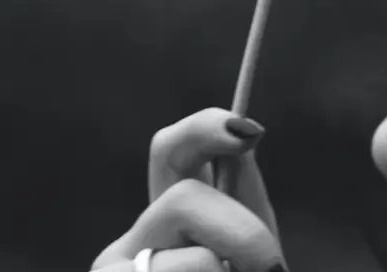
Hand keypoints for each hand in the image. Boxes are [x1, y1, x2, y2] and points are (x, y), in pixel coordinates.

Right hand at [90, 108, 285, 271]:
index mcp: (164, 223)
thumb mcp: (252, 242)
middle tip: (271, 265)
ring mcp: (116, 267)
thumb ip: (241, 192)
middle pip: (183, 199)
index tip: (249, 131)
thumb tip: (246, 129)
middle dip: (241, 232)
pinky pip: (198, 269)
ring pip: (195, 255)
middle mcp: (131, 241)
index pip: (167, 150)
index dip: (204, 129)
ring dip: (235, 269)